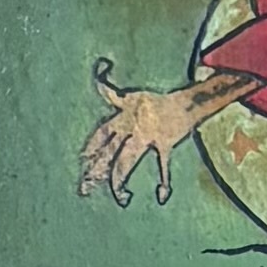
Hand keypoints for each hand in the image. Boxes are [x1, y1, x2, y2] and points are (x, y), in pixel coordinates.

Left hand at [80, 71, 215, 203]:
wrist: (183, 103)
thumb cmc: (156, 101)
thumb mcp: (130, 96)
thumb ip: (113, 93)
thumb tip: (100, 69)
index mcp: (122, 118)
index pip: (101, 134)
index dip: (91, 147)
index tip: (83, 160)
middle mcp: (131, 128)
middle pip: (108, 151)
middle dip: (97, 169)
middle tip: (86, 188)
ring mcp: (147, 137)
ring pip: (127, 162)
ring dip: (120, 180)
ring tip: (120, 197)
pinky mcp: (164, 144)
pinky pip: (163, 166)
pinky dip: (164, 182)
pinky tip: (161, 196)